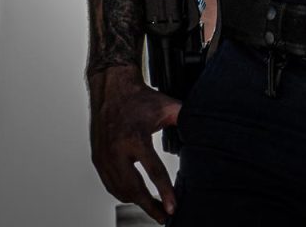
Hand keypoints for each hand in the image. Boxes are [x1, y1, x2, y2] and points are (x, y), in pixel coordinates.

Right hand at [88, 65, 181, 223]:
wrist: (111, 90)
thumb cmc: (140, 98)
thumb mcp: (167, 107)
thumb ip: (186, 119)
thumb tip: (208, 130)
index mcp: (135, 139)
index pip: (153, 172)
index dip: (164, 192)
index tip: (173, 208)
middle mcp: (116, 151)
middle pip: (134, 189)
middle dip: (150, 207)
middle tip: (164, 218)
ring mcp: (104, 157)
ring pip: (120, 190)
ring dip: (137, 202)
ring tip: (154, 209)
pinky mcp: (97, 160)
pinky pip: (110, 184)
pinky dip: (123, 194)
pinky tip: (135, 197)